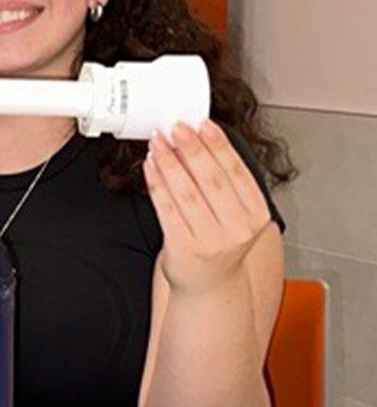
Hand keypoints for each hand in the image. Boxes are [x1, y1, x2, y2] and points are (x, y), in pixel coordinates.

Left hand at [144, 120, 270, 294]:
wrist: (210, 282)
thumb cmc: (220, 242)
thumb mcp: (236, 213)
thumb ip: (225, 181)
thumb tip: (200, 138)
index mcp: (256, 214)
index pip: (237, 172)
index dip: (219, 145)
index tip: (203, 124)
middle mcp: (238, 228)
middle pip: (211, 179)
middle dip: (192, 148)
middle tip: (176, 126)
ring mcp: (211, 240)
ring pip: (186, 191)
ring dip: (169, 161)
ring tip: (158, 142)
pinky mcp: (183, 247)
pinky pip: (166, 208)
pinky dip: (156, 183)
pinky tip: (150, 166)